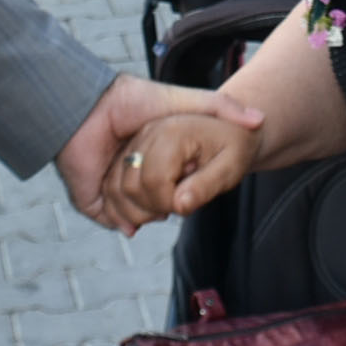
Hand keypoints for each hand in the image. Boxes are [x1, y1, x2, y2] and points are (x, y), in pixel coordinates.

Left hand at [56, 74, 262, 231]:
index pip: (175, 187)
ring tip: (146, 200)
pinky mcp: (92, 198)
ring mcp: (113, 188)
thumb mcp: (185, 101)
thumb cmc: (134, 100)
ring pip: (135, 216)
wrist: (90, 108)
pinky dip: (121, 220)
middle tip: (167, 191)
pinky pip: (111, 220)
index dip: (184, 190)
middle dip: (163, 205)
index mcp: (155, 157)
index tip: (190, 177)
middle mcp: (135, 174)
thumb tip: (260, 120)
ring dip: (143, 212)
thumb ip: (221, 107)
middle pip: (156, 205)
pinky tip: (129, 214)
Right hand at [104, 114, 255, 229]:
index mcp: (172, 133)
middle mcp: (148, 134)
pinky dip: (120, 205)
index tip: (184, 205)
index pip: (153, 180)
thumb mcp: (232, 166)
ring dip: (133, 211)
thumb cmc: (234, 145)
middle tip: (173, 209)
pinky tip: (142, 214)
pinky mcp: (130, 151)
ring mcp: (136, 141)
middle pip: (129, 187)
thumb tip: (180, 206)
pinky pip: (112, 183)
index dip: (167, 203)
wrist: (231, 131)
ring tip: (161, 209)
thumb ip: (205, 187)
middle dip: (149, 209)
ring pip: (114, 187)